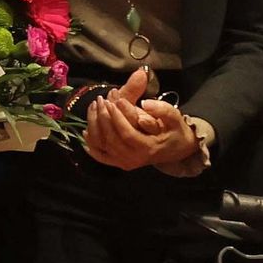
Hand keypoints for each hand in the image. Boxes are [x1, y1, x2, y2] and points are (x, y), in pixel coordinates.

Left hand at [82, 68, 198, 170]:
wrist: (177, 149)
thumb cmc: (175, 131)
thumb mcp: (175, 118)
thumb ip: (162, 110)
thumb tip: (145, 104)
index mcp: (148, 148)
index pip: (127, 133)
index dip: (117, 117)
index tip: (112, 101)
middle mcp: (134, 159)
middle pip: (112, 139)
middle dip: (104, 118)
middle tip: (101, 100)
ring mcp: (125, 162)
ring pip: (103, 146)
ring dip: (95, 126)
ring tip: (94, 106)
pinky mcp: (119, 163)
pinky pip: (101, 156)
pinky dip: (91, 145)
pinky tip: (85, 131)